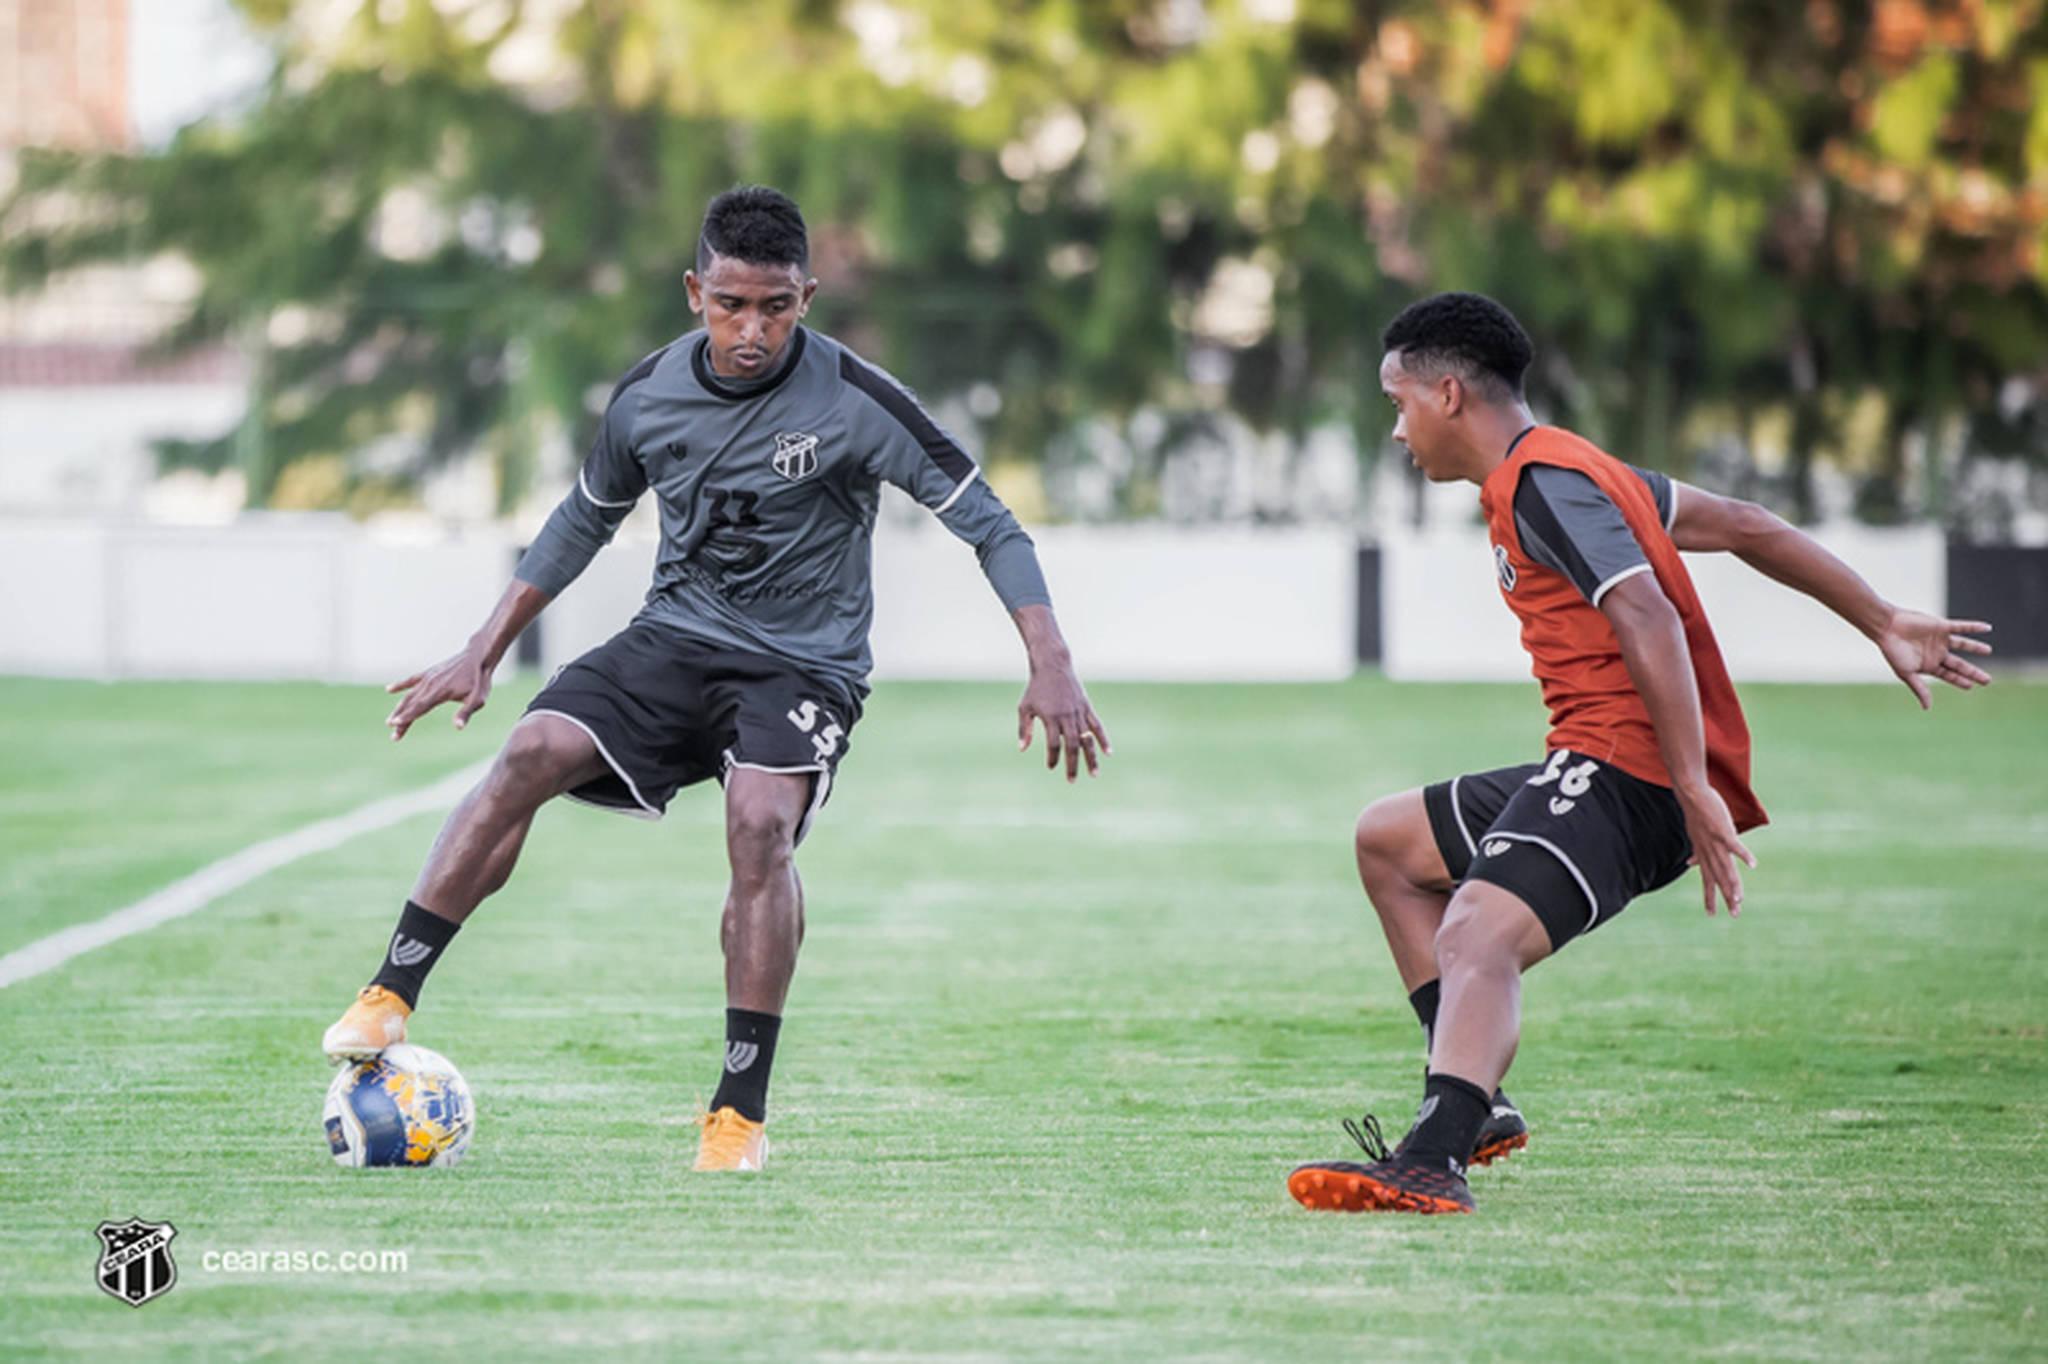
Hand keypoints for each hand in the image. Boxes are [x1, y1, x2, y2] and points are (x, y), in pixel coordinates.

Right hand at [385, 644, 493, 740]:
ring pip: (409, 694)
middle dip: (401, 720)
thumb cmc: (480, 680)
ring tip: (390, 722)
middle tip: (394, 736)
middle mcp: (431, 684)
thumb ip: (466, 713)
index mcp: (441, 692)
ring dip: (399, 708)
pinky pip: (412, 680)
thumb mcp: (478, 699)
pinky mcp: (430, 672)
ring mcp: (429, 677)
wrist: (478, 657)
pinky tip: (390, 689)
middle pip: (412, 704)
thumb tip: (458, 727)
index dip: (407, 716)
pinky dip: (400, 685)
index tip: (394, 724)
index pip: (420, 707)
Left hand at [1017, 663, 1110, 782]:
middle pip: (1072, 746)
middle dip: (1072, 765)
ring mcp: (1079, 712)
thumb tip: (1022, 749)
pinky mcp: (1087, 707)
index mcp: (1051, 717)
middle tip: (1072, 781)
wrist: (1053, 666)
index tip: (1051, 766)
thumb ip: (1024, 729)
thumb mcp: (1025, 707)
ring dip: (1091, 758)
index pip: (1053, 744)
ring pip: (1087, 739)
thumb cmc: (1036, 688)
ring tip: (1094, 774)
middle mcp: (1067, 717)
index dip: (1053, 757)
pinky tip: (1108, 753)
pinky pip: (1097, 726)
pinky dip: (1103, 739)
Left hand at [1679, 784, 1755, 917]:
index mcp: (1703, 855)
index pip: (1707, 881)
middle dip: (1727, 897)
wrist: (1691, 796)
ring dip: (1734, 883)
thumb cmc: (1695, 816)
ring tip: (1739, 899)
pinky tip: (1753, 865)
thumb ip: (1695, 853)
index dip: (1709, 898)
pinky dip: (1744, 855)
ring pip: (1726, 867)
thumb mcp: (1693, 838)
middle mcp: (1709, 853)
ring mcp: (1715, 843)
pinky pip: (1734, 846)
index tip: (1711, 914)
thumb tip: (1688, 864)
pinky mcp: (1723, 832)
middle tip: (1735, 914)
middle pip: (1719, 879)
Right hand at [1876, 608, 1991, 708]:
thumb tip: (1927, 708)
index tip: (1971, 686)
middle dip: (1972, 672)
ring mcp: (1940, 639)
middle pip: (1959, 664)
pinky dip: (1974, 627)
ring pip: (1962, 644)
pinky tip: (1987, 628)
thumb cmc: (1893, 651)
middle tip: (1987, 681)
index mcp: (1928, 664)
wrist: (1887, 627)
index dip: (1960, 681)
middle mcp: (1936, 652)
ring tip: (1988, 651)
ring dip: (1975, 647)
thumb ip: (1919, 688)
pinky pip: (1961, 626)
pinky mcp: (1941, 626)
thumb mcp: (1906, 673)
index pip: (1949, 675)